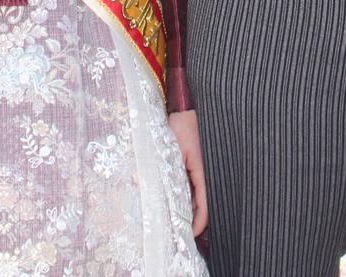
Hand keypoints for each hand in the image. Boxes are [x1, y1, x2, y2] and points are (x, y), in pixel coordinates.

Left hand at [167, 111, 208, 235]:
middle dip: (192, 221)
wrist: (186, 109)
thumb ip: (160, 168)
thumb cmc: (180, 127)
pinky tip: (175, 202)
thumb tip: (140, 182)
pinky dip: (187, 197)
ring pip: (198, 197)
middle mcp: (204, 174)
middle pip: (202, 205)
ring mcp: (201, 170)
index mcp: (202, 173)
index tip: (189, 236)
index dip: (198, 224)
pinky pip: (194, 186)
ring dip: (189, 210)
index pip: (205, 207)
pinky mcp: (196, 165)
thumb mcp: (170, 150)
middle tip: (177, 235)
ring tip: (174, 223)